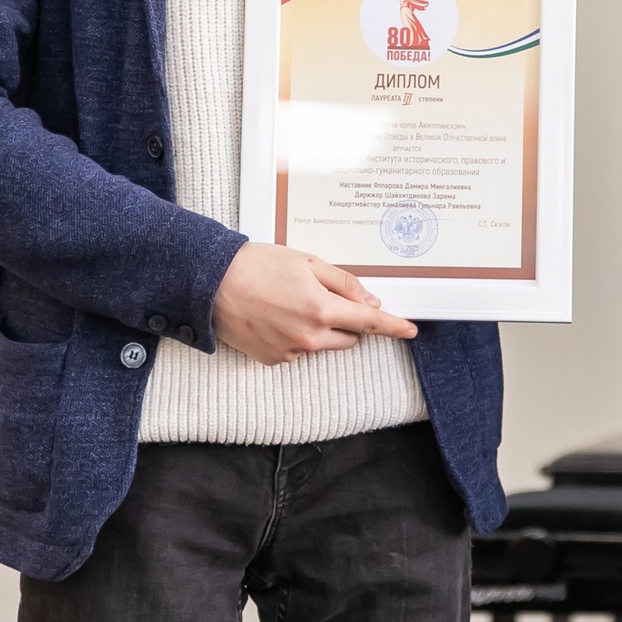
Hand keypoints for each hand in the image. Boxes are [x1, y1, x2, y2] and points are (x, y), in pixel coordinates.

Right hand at [210, 241, 416, 364]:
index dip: (393, 326)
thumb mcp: (307, 262)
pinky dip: (296, 336)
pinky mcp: (273, 360)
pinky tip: (276, 316)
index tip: (410, 330)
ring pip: (323, 344)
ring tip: (290, 303)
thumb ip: (344, 283)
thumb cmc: (257, 266)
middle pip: (348, 338)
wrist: (211, 284)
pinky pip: (298, 350)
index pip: (369, 322)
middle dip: (347, 322)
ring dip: (320, 329)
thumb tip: (370, 303)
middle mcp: (309, 336)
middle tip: (323, 298)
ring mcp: (290, 351)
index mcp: (322, 309)